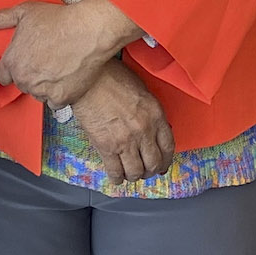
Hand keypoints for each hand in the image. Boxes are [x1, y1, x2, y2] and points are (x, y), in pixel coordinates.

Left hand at [0, 0, 140, 106]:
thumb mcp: (24, 12)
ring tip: (57, 67)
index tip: (24, 61)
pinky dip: (60, 94)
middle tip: (45, 60)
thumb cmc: (56, 19)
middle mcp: (24, 80)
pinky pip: (55, 102)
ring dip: (44, 86)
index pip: (3, 76)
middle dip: (30, 75)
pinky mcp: (62, 99)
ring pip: (38, 94)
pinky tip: (66, 78)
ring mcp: (42, 91)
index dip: (13, 68)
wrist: (89, 31)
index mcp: (12, 62)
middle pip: (22, 84)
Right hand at [67, 61, 174, 183]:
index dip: (165, 160)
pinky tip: (116, 177)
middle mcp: (144, 131)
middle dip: (150, 171)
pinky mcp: (106, 146)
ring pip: (136, 172)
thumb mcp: (140, 90)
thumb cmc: (110, 76)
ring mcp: (125, 141)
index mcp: (155, 114)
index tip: (162, 164)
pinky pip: (115, 171)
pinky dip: (117, 178)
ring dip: (134, 176)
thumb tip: (150, 128)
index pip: (168, 147)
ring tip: (129, 173)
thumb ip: (148, 111)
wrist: (87, 76)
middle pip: (153, 163)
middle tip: (145, 171)